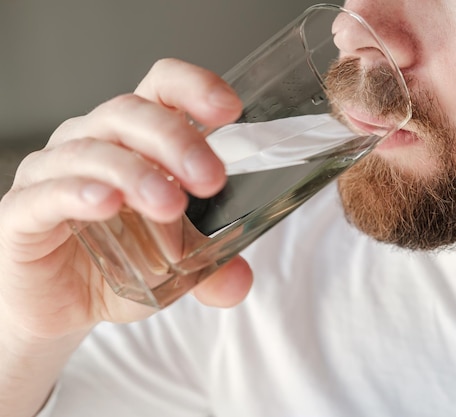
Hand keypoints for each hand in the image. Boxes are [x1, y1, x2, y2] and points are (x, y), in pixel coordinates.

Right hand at [0, 59, 252, 343]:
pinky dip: (79, 193)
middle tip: (211, 177)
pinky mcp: (22, 213)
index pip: (161, 89)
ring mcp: (53, 173)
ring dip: (136, 173)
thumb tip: (238, 281)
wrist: (60, 307)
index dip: (194, 87)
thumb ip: (211, 268)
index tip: (230, 109)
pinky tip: (108, 203)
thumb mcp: (175, 267)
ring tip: (169, 204)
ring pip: (93, 151)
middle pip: (130, 113)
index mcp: (134, 140)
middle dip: (176, 140)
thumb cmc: (114, 263)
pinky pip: (49, 193)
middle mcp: (92, 143)